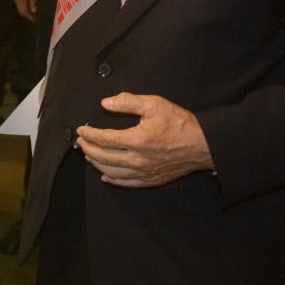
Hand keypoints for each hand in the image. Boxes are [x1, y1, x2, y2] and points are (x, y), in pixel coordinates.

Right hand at [13, 0, 38, 20]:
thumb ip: (33, 1)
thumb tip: (34, 11)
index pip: (23, 11)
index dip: (29, 16)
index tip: (35, 20)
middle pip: (21, 10)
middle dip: (28, 15)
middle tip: (35, 18)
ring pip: (21, 6)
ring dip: (27, 10)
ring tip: (34, 13)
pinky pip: (22, 2)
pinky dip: (26, 5)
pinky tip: (31, 6)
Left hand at [76, 93, 212, 186]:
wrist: (203, 145)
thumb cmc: (180, 123)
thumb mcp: (154, 104)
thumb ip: (128, 102)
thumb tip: (106, 103)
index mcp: (136, 140)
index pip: (104, 139)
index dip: (89, 134)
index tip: (81, 130)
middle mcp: (137, 159)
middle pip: (104, 157)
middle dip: (88, 148)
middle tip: (81, 141)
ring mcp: (144, 172)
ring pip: (112, 172)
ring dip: (97, 163)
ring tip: (89, 155)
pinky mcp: (151, 180)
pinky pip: (126, 183)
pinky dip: (112, 179)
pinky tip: (106, 176)